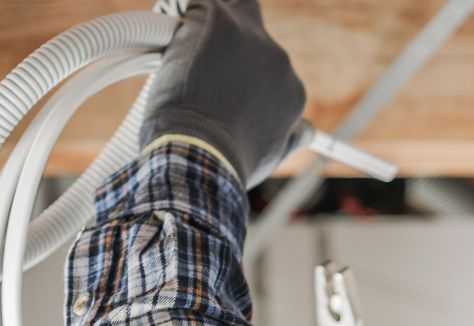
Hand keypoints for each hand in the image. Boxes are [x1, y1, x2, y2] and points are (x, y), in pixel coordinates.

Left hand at [141, 0, 307, 185]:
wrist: (201, 152)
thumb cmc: (228, 162)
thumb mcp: (270, 156)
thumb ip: (289, 137)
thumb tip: (306, 131)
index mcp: (291, 91)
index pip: (267, 70)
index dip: (238, 76)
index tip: (215, 90)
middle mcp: (278, 59)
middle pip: (253, 36)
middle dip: (226, 50)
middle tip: (196, 73)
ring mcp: (250, 37)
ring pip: (234, 9)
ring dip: (212, 25)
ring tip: (184, 50)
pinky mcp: (219, 20)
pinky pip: (199, 1)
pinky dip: (183, 13)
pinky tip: (168, 33)